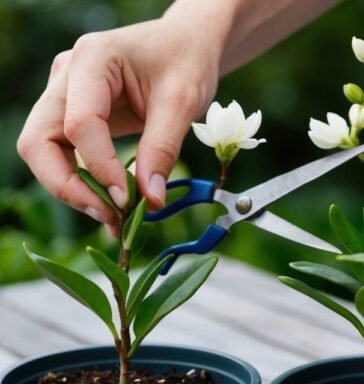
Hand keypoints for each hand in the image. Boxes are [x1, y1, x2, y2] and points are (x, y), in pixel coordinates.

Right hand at [16, 1, 229, 226]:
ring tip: (112, 218)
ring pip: (44, 152)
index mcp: (92, 60)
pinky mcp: (75, 115)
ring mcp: (65, 96)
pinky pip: (64, 155)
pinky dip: (83, 183)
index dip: (100, 169)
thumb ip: (162, 150)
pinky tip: (111, 204)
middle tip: (108, 216)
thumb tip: (149, 201)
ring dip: (72, 190)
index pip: (79, 125)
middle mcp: (66, 77)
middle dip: (68, 186)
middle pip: (39, 141)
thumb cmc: (186, 62)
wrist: (184, 47)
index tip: (128, 200)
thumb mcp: (183, 102)